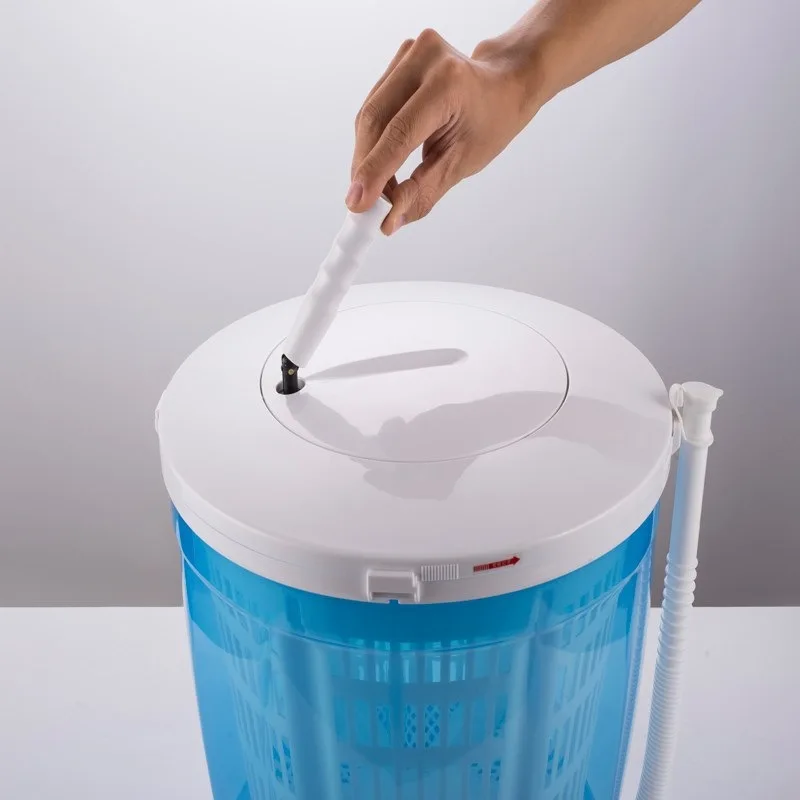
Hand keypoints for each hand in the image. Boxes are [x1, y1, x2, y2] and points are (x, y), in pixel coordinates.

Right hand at [346, 28, 539, 234]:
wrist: (503, 84)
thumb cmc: (491, 121)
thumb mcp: (463, 163)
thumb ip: (423, 193)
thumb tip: (388, 221)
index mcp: (450, 83)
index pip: (400, 132)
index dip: (375, 171)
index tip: (357, 204)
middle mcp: (426, 58)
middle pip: (375, 121)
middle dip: (365, 168)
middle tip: (364, 206)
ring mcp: (409, 52)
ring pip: (368, 116)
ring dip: (366, 157)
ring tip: (379, 187)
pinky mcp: (398, 59)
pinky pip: (373, 108)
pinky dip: (372, 140)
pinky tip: (383, 160)